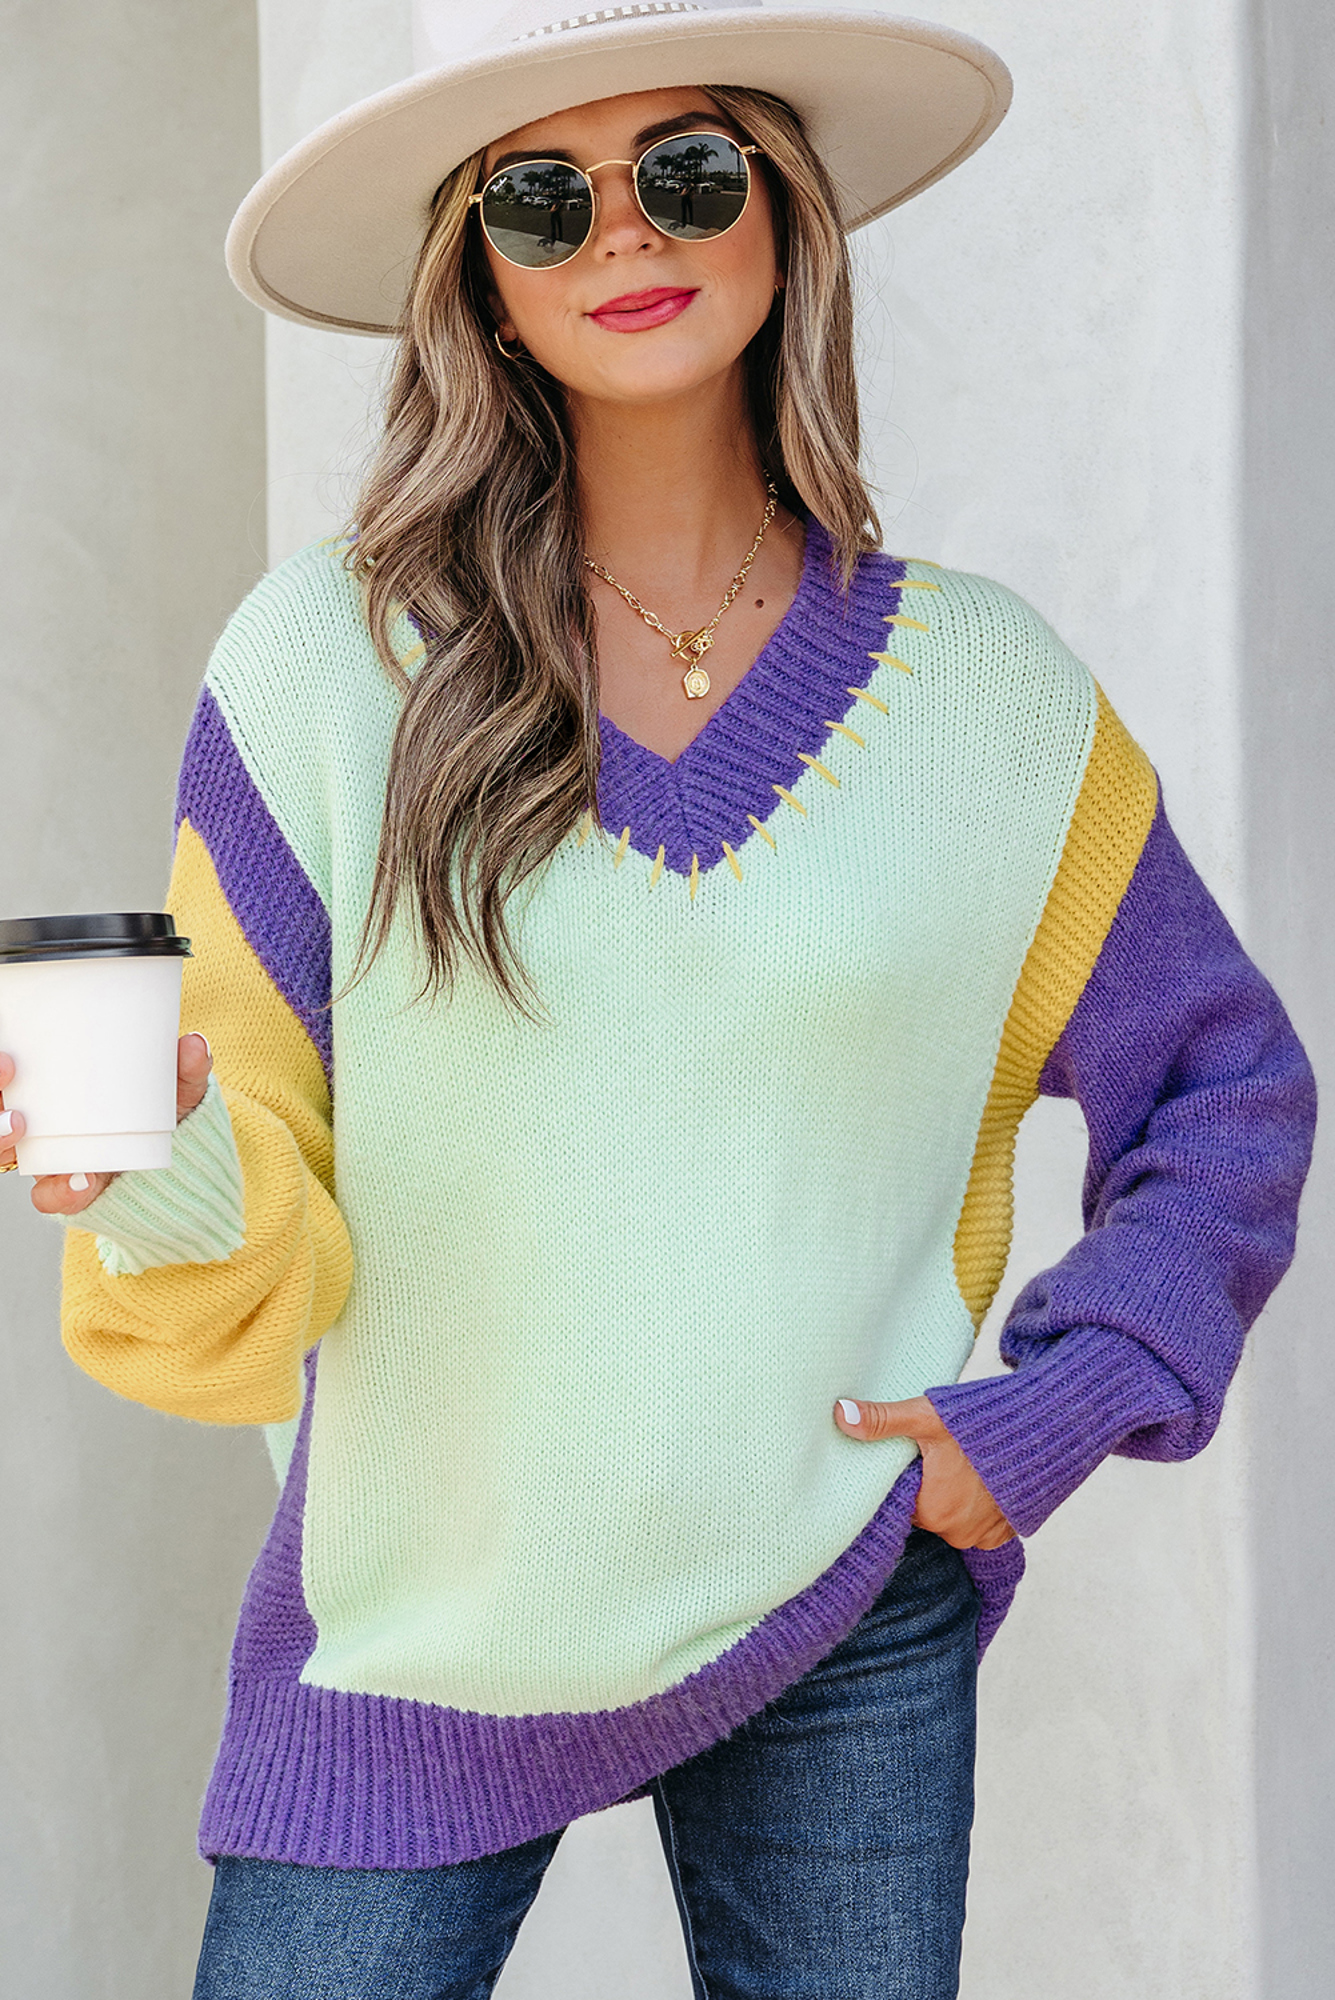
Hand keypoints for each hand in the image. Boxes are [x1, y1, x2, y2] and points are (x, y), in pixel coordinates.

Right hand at [0, 1034, 212, 1215]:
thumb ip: (185, 1067)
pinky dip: (60, 1191)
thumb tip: (194, 1045)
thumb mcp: (174, 1085)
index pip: (6, 1077)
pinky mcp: (66, 1191)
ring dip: (4, 1141)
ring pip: (4, 1154)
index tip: (8, 1060)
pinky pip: (47, 1197)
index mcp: (49, 1085)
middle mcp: (35, 1121)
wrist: (176, 1163)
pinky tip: (78, 1181)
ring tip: (26, 1129)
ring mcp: (46, 1158)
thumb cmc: (160, 1109)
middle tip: (14, 1104)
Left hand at [834, 1393, 1014, 1549]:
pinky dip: (978, 1504)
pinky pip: (981, 1523)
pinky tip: (980, 1478)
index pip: (902, 1498)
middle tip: (939, 1453)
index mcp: (930, 1511)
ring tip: (960, 1462)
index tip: (913, 1455)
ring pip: (953, 1515)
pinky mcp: (1007, 1530)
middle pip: (927, 1507)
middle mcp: (957, 1532)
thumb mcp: (926, 1417)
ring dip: (954, 1494)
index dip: (905, 1475)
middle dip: (929, 1484)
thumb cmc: (981, 1424)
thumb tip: (839, 1414)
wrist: (1044, 1430)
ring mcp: (985, 1535)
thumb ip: (882, 1420)